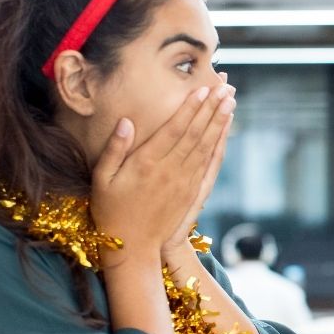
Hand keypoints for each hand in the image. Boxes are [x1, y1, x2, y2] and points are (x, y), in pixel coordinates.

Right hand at [90, 82, 234, 265]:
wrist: (133, 247)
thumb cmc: (111, 211)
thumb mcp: (102, 179)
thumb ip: (115, 149)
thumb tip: (127, 122)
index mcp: (147, 164)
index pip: (175, 129)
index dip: (191, 108)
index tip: (203, 89)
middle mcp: (170, 171)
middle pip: (196, 133)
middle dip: (212, 108)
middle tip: (226, 86)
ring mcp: (185, 182)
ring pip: (206, 146)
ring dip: (219, 122)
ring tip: (231, 100)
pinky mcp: (192, 192)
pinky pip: (209, 163)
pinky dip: (219, 144)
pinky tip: (225, 130)